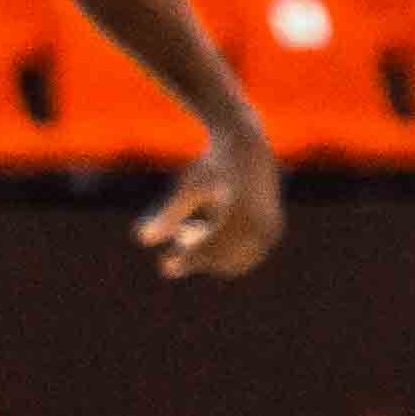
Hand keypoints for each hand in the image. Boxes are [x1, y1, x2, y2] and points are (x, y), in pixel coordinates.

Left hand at [138, 129, 280, 279]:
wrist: (249, 148)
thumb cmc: (213, 165)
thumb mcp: (189, 187)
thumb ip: (169, 215)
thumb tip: (142, 240)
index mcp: (239, 213)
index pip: (209, 249)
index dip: (186, 260)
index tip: (164, 267)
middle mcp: (259, 224)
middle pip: (221, 260)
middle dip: (198, 255)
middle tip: (181, 232)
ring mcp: (270, 229)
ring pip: (234, 262)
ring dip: (212, 254)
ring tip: (191, 227)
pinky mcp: (272, 231)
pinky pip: (246, 254)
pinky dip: (226, 248)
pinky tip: (209, 226)